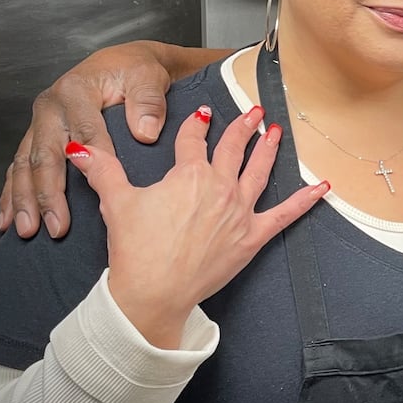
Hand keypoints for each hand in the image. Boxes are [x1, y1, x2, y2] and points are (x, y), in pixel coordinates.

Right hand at [0, 40, 176, 239]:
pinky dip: (13, 194)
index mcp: (75, 92)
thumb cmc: (135, 71)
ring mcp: (40, 124)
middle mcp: (50, 108)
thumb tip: (144, 132)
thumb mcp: (148, 77)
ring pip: (25, 165)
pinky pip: (19, 167)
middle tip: (55, 225)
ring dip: (25, 200)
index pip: (84, 133)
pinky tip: (10, 218)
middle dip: (47, 194)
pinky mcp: (38, 136)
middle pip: (45, 155)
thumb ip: (148, 102)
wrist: (123, 63)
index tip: (99, 191)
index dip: (92, 162)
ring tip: (27, 230)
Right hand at [66, 105, 327, 348]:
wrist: (154, 292)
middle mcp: (219, 188)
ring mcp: (239, 212)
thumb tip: (78, 148)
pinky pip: (285, 214)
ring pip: (259, 172)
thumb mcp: (116, 203)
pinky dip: (306, 201)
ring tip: (276, 130)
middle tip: (254, 110)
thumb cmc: (136, 249)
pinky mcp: (252, 237)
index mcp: (188, 175)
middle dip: (242, 127)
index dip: (196, 125)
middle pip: (232, 149)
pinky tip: (324, 187)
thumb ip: (102, 170)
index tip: (202, 112)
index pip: (193, 141)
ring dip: (269, 149)